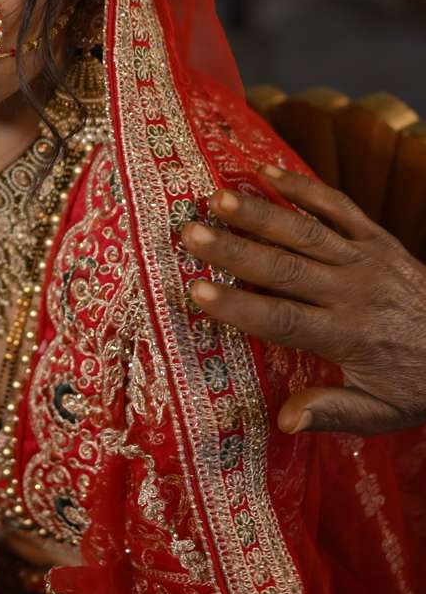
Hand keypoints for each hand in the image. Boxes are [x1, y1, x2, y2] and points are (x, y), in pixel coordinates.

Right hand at [181, 166, 425, 435]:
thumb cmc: (415, 384)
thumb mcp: (379, 413)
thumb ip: (331, 412)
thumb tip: (283, 422)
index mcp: (349, 336)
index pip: (284, 319)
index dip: (239, 306)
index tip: (197, 293)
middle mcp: (354, 292)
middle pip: (286, 268)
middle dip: (235, 249)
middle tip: (190, 233)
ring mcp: (367, 259)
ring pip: (306, 231)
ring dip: (260, 212)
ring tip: (216, 196)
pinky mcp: (378, 237)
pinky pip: (339, 206)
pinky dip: (304, 187)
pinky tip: (266, 172)